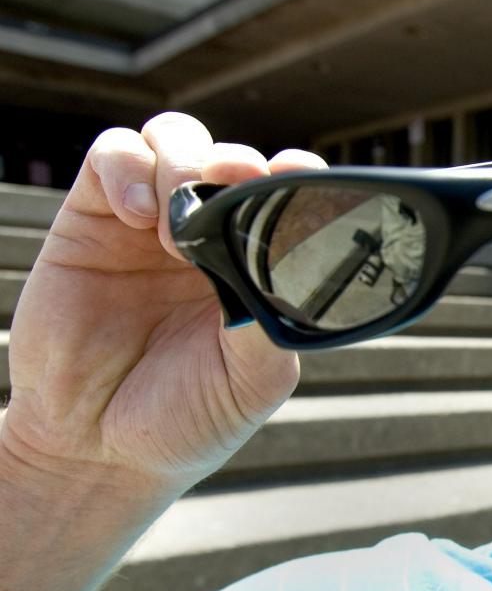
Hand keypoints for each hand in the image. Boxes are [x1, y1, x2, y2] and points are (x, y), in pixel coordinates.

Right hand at [2, 113, 322, 488]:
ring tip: (174, 230)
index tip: (301, 176)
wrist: (98, 450)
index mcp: (259, 264)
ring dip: (184, 166)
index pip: (286, 196)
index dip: (297, 175)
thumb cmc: (188, 415)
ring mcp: (150, 222)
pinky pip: (112, 154)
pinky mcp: (92, 219)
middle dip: (239, 162)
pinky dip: (128, 166)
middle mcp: (211, 235)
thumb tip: (291, 267)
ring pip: (176, 140)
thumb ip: (271, 319)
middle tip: (237, 185)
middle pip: (232, 156)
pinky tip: (135, 214)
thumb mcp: (251, 378)